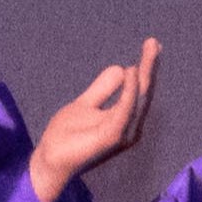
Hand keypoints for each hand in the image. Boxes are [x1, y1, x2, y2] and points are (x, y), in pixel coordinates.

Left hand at [30, 39, 155, 201]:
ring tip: (148, 50)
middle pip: (143, 93)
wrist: (49, 160)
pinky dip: (129, 92)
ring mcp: (121, 133)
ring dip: (143, 74)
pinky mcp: (110, 137)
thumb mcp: (86, 103)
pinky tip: (131, 72)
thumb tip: (122, 68)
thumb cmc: (67, 137)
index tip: (152, 44)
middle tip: (153, 42)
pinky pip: (123, 111)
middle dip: (148, 67)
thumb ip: (103, 88)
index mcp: (123, 118)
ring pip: (137, 99)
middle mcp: (128, 126)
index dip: (145, 67)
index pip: (138, 90)